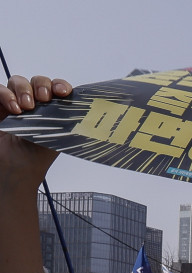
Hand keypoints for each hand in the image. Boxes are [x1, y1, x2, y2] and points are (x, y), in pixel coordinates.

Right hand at [0, 75, 71, 192]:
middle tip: (44, 98)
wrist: (13, 171)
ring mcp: (14, 104)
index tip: (63, 91)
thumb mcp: (56, 139)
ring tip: (26, 107)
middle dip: (42, 85)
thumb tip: (84, 111)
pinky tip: (14, 109)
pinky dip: (5, 95)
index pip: (57, 89)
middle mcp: (34, 105)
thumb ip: (65, 123)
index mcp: (52, 111)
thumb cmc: (35, 159)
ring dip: (23, 89)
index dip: (60, 85)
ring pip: (18, 82)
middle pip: (38, 81)